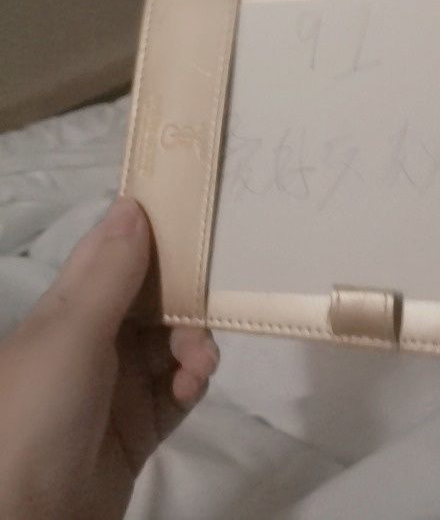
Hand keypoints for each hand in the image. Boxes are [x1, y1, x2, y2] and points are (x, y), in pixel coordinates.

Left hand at [0, 196, 219, 519]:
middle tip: (209, 302)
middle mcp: (94, 339)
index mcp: (69, 307)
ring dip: (194, 343)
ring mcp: (118, 384)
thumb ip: (110, 271)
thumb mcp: (72, 332)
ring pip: (172, 342)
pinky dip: (191, 382)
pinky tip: (192, 387)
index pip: (114, 252)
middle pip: (154, 298)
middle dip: (186, 296)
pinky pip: (178, 390)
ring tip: (198, 364)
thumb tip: (135, 202)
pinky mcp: (140, 426)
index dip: (151, 229)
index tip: (195, 211)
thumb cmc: (40, 408)